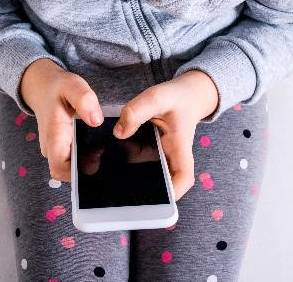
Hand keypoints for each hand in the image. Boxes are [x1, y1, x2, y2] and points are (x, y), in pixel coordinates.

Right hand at [20, 58, 103, 181]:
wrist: (43, 87)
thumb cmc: (58, 87)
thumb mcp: (72, 85)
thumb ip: (84, 99)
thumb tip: (96, 121)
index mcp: (54, 137)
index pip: (60, 169)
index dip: (78, 172)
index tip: (98, 158)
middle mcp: (51, 148)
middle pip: (68, 173)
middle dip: (88, 170)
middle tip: (107, 154)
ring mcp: (55, 150)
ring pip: (71, 168)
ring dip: (88, 163)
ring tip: (105, 149)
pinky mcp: (61, 148)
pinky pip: (73, 160)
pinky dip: (86, 156)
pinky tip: (99, 146)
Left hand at [111, 70, 218, 200]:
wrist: (186, 95)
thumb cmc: (177, 97)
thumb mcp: (157, 97)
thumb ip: (137, 111)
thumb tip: (118, 132)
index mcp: (179, 146)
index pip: (183, 177)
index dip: (174, 191)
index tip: (157, 197)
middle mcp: (171, 156)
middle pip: (163, 184)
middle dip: (144, 192)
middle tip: (119, 193)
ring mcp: (161, 156)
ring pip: (148, 175)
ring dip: (130, 177)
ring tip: (106, 173)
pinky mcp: (152, 151)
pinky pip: (138, 161)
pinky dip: (124, 160)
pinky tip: (106, 156)